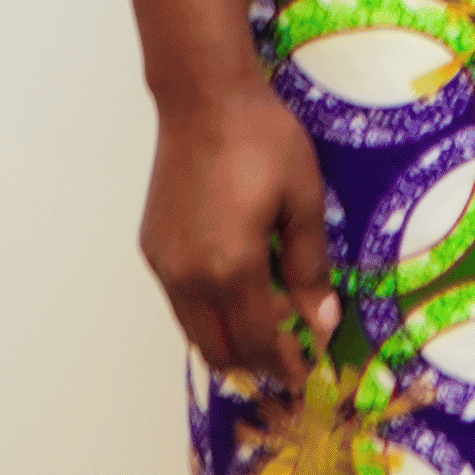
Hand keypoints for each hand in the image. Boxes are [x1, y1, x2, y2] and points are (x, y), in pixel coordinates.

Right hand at [137, 78, 333, 385]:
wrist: (203, 99)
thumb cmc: (262, 140)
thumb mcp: (303, 200)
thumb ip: (310, 267)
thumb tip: (322, 322)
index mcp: (231, 267)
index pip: (259, 341)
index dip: (284, 364)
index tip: (305, 375)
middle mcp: (189, 276)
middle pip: (220, 350)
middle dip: (256, 366)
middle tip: (288, 363)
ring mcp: (164, 265)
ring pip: (195, 333)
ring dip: (230, 345)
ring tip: (267, 337)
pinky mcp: (152, 250)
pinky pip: (180, 305)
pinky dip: (208, 318)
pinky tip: (236, 300)